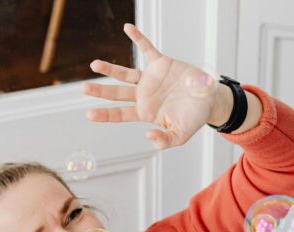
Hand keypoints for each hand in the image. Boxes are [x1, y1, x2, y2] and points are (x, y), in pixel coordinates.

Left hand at [83, 23, 218, 149]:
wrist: (209, 100)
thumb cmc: (194, 118)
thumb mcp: (180, 136)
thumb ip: (165, 140)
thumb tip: (148, 136)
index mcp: (145, 112)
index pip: (120, 114)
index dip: (105, 115)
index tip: (89, 114)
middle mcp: (143, 95)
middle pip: (117, 93)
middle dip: (100, 91)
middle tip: (83, 88)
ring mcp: (150, 79)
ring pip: (125, 74)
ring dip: (110, 69)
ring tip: (94, 65)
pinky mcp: (161, 64)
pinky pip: (147, 49)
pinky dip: (138, 39)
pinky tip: (127, 29)